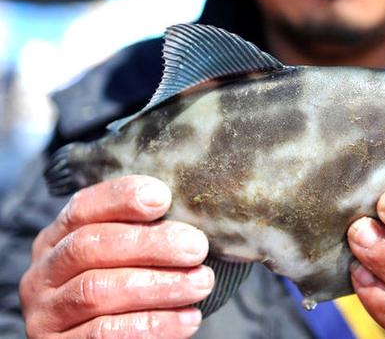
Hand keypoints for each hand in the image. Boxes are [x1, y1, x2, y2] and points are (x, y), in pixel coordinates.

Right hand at [20, 176, 213, 337]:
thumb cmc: (125, 293)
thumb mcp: (122, 259)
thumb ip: (141, 235)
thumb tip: (190, 216)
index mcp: (57, 240)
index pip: (82, 208)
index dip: (121, 198)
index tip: (164, 197)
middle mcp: (44, 273)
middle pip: (91, 246)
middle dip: (150, 243)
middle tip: (197, 246)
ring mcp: (47, 314)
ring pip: (98, 291)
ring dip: (159, 285)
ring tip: (201, 282)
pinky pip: (106, 333)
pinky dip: (154, 324)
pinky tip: (188, 318)